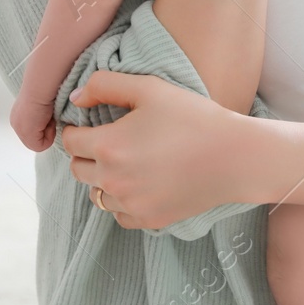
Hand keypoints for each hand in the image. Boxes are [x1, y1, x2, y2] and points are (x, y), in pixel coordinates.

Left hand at [9, 94, 56, 152]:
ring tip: (49, 117)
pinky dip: (50, 135)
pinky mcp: (27, 135)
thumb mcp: (41, 105)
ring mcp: (19, 130)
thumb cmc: (44, 89)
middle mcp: (16, 123)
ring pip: (38, 143)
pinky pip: (41, 146)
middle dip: (45, 131)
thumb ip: (41, 115)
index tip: (48, 113)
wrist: (40, 87)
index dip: (45, 126)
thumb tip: (50, 121)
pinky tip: (49, 120)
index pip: (32, 131)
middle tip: (49, 116)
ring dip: (48, 132)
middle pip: (34, 139)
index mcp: (18, 115)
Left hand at [59, 69, 254, 227]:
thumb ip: (104, 85)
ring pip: (96, 194)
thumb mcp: (149, 88)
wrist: (233, 156)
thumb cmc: (192, 117)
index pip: (70, 141)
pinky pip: (118, 214)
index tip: (92, 123)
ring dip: (103, 179)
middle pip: (77, 169)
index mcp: (108, 145)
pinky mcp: (148, 220)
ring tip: (128, 162)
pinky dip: (122, 201)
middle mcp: (112, 179)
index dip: (78, 128)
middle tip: (111, 141)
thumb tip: (75, 99)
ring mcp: (130, 204)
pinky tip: (141, 183)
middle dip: (87, 153)